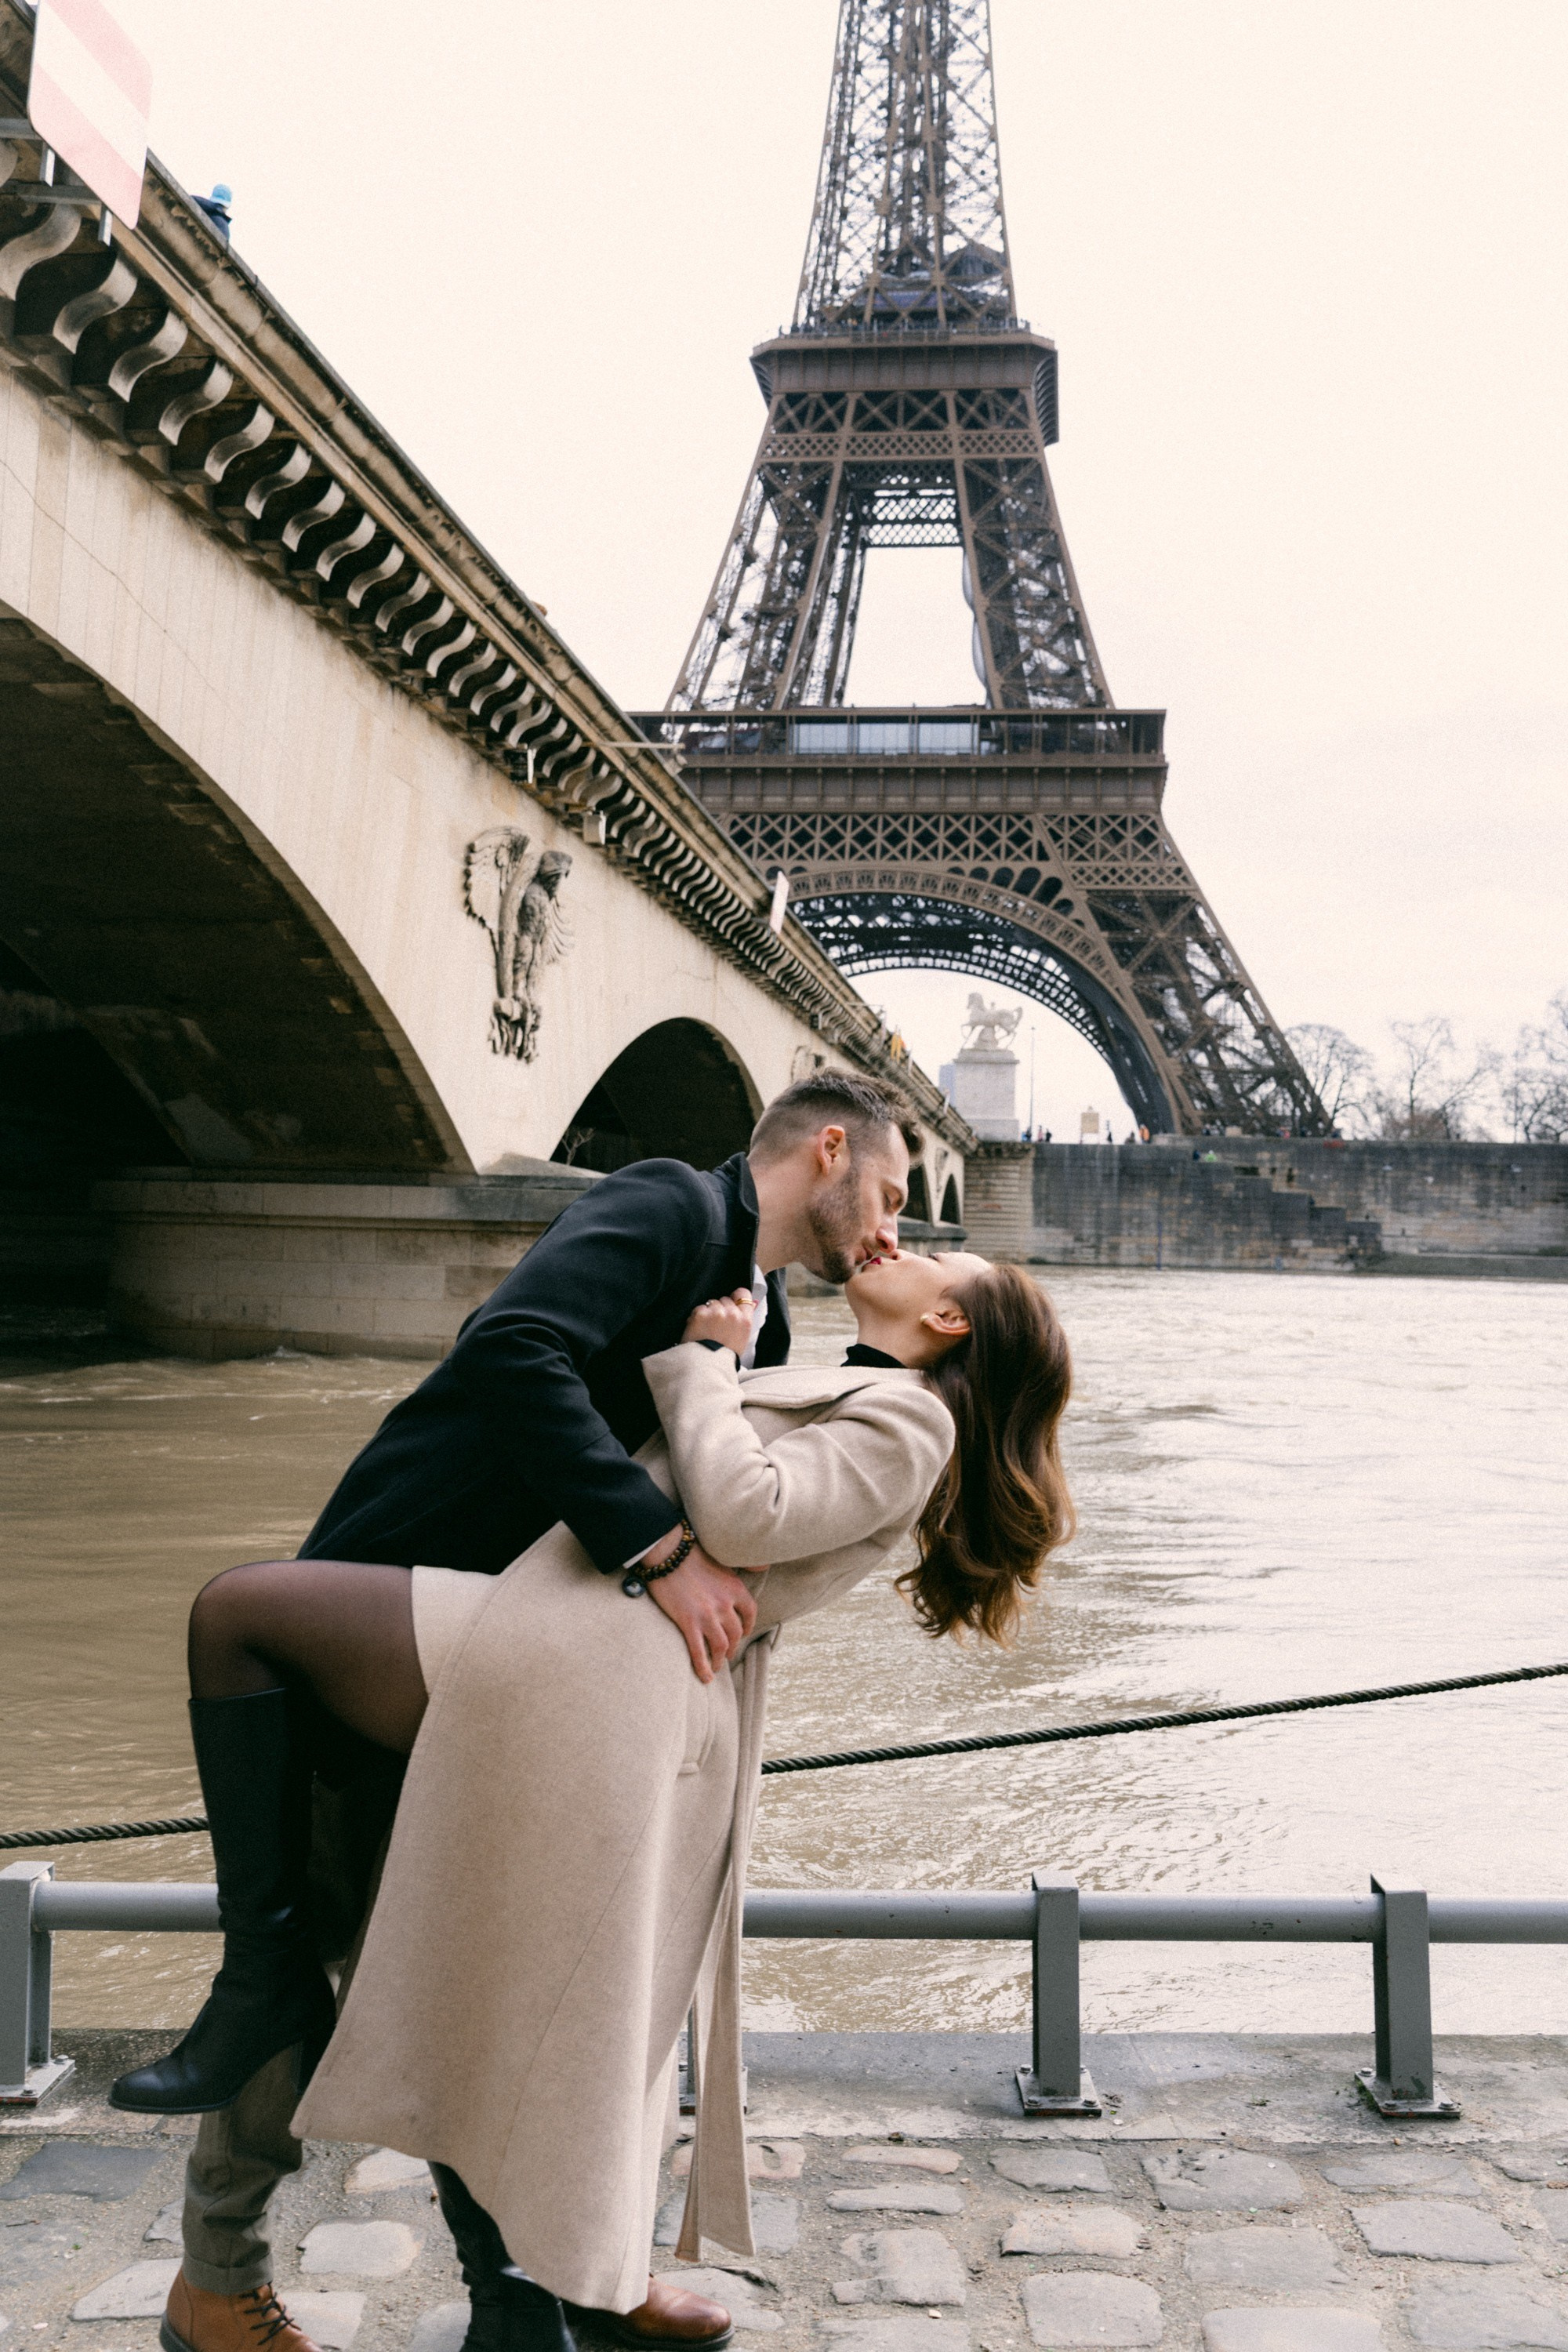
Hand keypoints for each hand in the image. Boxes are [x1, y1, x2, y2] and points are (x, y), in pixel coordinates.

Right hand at [645, 1539, 762, 1682]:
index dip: (748, 1626)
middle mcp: (725, 1604)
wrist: (667, 1552)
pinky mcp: (688, 1622)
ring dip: (720, 1659)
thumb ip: (740, 1569)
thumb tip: (764, 1567)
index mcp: (735, 1588)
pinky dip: (703, 1667)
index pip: (750, 1613)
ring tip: (716, 1666)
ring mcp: (707, 1615)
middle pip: (736, 1633)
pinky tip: (705, 1677)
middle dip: (733, 1647)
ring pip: (721, 1646)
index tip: (742, 1633)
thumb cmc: (691, 1554)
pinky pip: (699, 1652)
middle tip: (726, 1653)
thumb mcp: (722, 1560)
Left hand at [682, 1289, 754, 1354]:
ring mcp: (716, 1312)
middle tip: (716, 1324)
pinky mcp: (700, 1314)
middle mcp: (732, 1314)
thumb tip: (747, 1305)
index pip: (743, 1295)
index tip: (732, 1301)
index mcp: (745, 1320)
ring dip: (708, 1312)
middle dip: (720, 1308)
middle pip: (725, 1299)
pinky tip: (698, 1330)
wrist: (707, 1367)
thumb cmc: (725, 1357)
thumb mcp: (742, 1339)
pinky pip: (698, 1309)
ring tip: (706, 1329)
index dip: (736, 1297)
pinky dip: (696, 1318)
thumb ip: (743, 1320)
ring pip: (711, 1303)